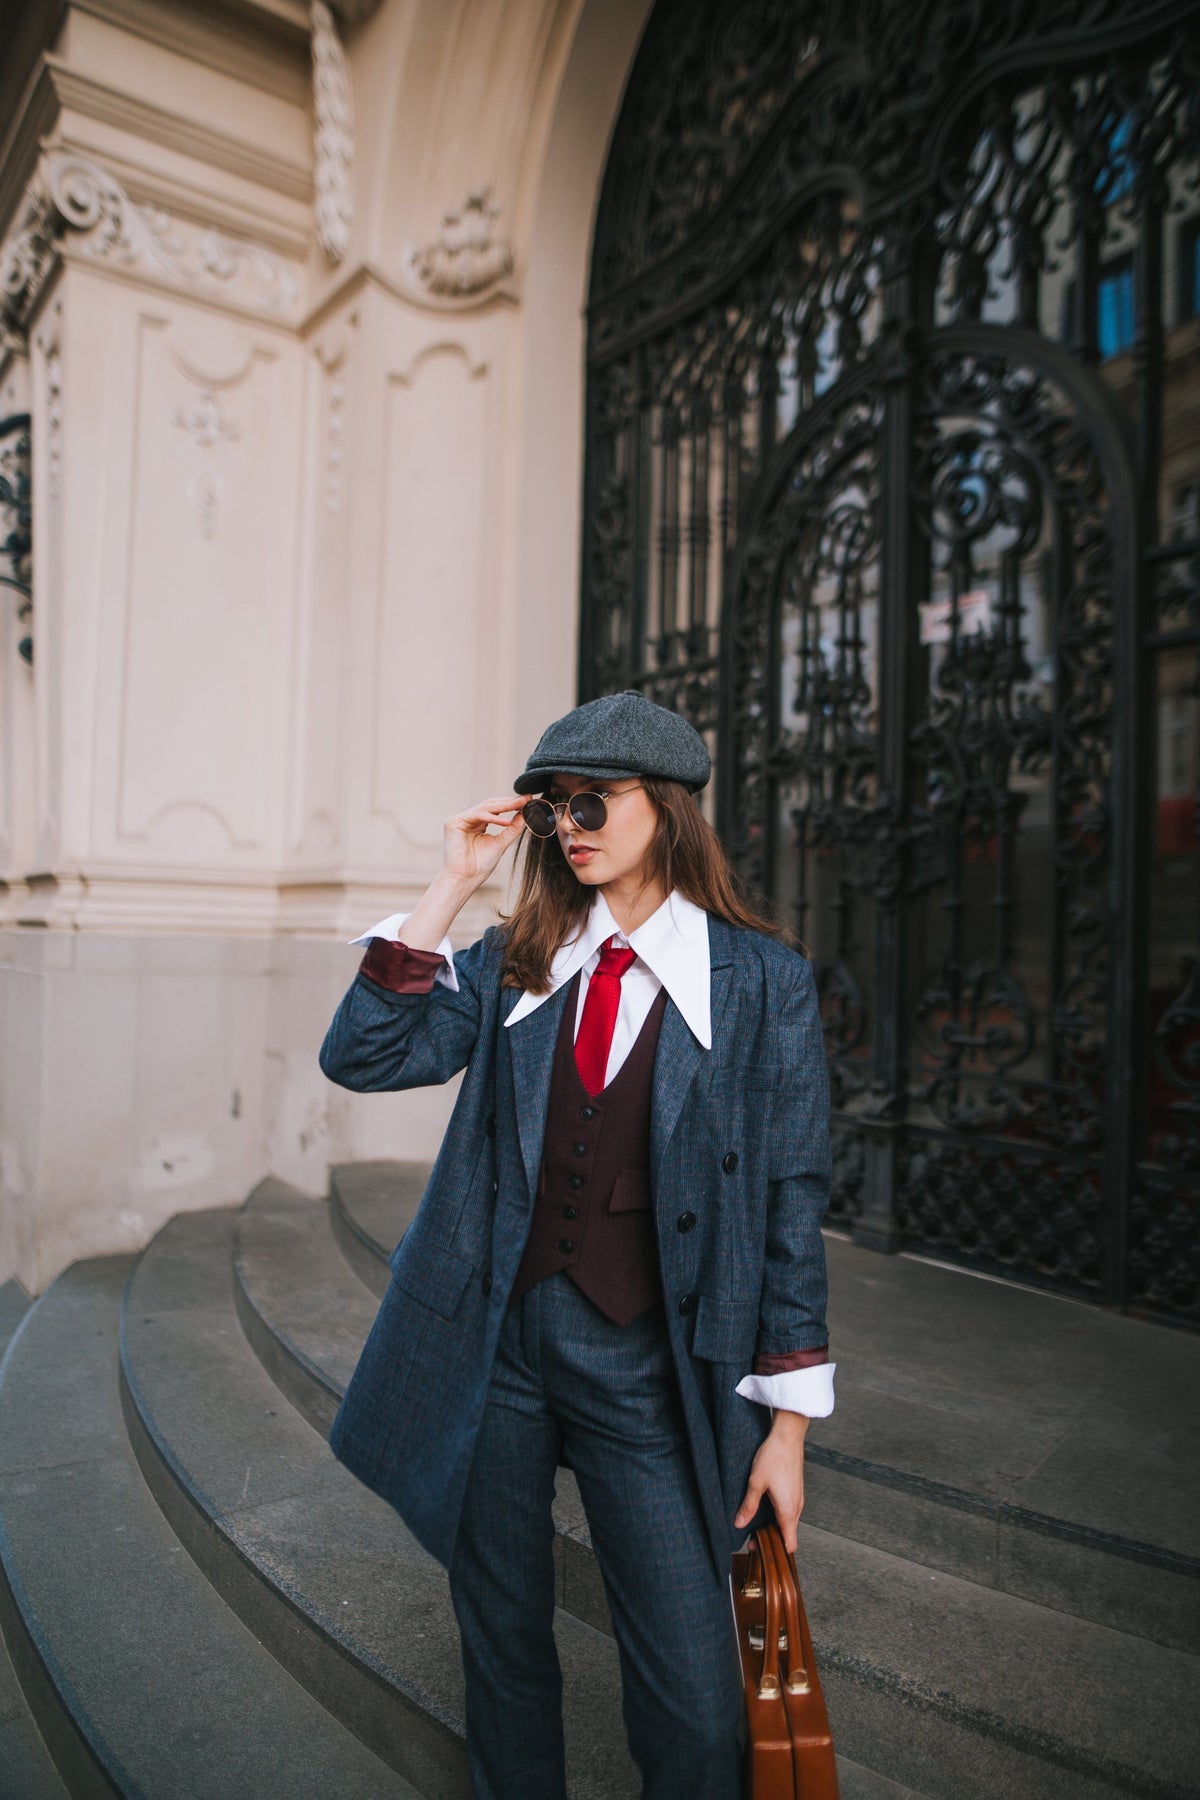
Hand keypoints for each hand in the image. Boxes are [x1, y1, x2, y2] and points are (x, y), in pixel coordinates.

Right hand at [441, 795, 526, 885]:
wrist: (465, 880)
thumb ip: (512, 828)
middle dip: (510, 802)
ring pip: (485, 807)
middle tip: (527, 799)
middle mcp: (467, 819)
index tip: (529, 801)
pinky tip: (506, 822)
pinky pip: (477, 815)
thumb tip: (525, 814)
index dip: (512, 804)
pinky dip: (492, 818)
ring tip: (521, 805)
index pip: (495, 809)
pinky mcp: (453, 822)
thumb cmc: (479, 866)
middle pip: (490, 805)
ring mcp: (459, 820)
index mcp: (477, 824)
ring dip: (504, 806)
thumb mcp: (501, 843)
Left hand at [734, 1410, 808, 1553]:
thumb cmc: (774, 1457)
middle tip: (752, 1540)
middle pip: (788, 1535)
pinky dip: (778, 1516)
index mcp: (788, 1510)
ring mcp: (798, 1499)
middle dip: (772, 1541)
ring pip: (788, 1523)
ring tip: (755, 1525)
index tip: (762, 1552)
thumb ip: (749, 1506)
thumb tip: (739, 1523)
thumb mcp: (756, 1483)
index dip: (777, 1552)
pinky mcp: (796, 1491)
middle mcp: (796, 1507)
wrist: (788, 1437)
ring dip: (775, 1527)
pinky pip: (789, 1511)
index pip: (790, 1544)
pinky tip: (764, 1509)